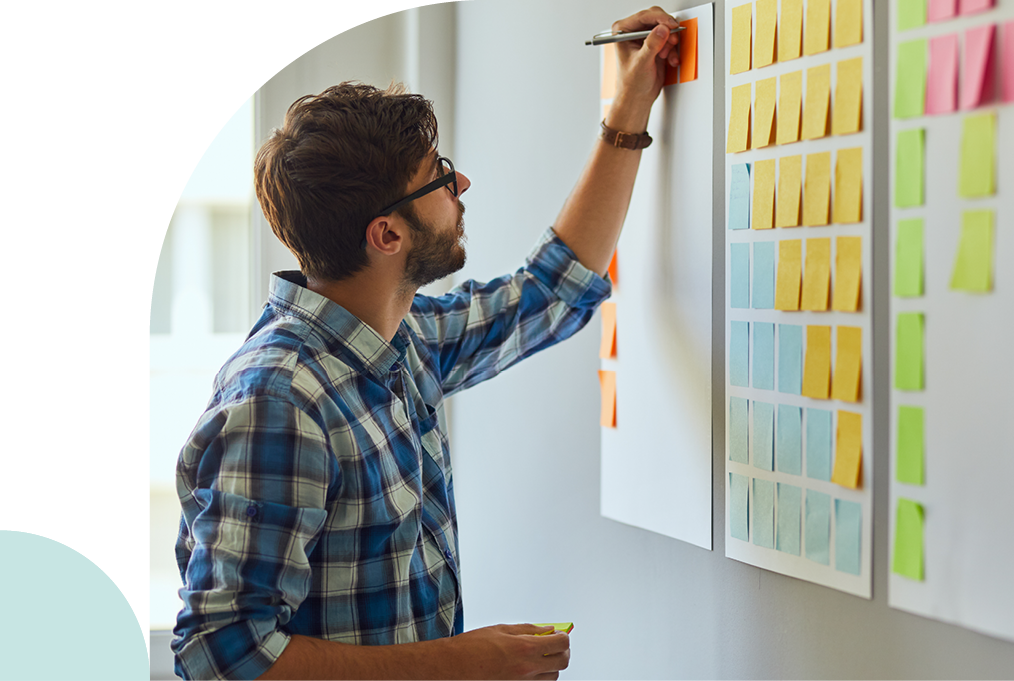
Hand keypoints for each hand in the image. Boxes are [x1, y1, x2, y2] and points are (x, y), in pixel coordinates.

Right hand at [452, 623, 570, 680]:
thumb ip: (527, 629)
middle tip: (556, 644)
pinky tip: (530, 669)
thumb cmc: (471, 647)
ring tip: (540, 657)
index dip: (564, 637)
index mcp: (524, 648)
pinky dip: (539, 677)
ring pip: (552, 677)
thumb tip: (546, 629)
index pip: (560, 644)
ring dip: (551, 666)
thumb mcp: (501, 629)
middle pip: (562, 663)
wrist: (452, 667)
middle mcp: (527, 669)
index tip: (561, 634)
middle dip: (563, 652)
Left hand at [606, 6, 680, 131]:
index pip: (643, 16)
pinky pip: (670, 39)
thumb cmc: (631, 84)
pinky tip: (669, 60)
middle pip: (656, 18)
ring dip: (670, 41)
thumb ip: (651, 45)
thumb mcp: (641, 63)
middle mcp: (633, 32)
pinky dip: (672, 49)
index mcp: (622, 32)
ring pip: (665, 28)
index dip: (660, 18)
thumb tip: (661, 30)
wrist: (638, 97)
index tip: (671, 25)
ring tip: (666, 55)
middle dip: (667, 30)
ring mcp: (645, 37)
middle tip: (672, 40)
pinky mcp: (656, 44)